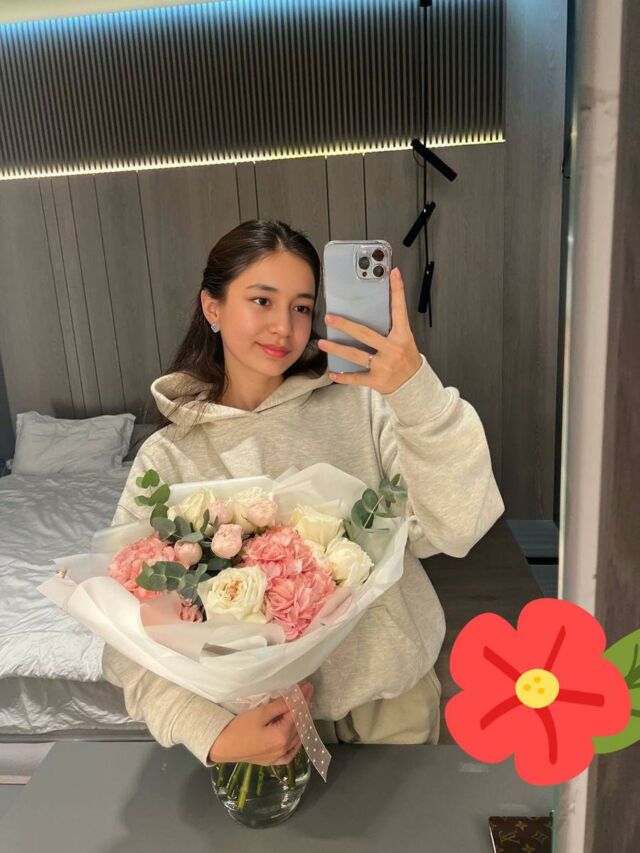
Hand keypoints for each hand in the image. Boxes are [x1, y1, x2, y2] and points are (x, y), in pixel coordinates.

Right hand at [208, 682, 313, 765]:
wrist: (222, 746)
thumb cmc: (240, 727)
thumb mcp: (261, 713)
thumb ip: (280, 705)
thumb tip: (297, 696)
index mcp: (282, 736)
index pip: (297, 714)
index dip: (303, 699)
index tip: (308, 686)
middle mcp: (284, 748)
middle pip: (299, 725)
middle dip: (304, 708)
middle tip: (308, 693)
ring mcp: (278, 757)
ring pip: (297, 738)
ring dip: (302, 722)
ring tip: (305, 708)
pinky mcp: (272, 761)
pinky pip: (290, 753)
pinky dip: (296, 743)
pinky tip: (298, 736)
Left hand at [317, 266, 422, 393]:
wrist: (414, 385)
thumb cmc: (406, 359)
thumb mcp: (405, 340)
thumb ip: (392, 326)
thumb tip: (374, 308)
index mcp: (402, 336)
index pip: (399, 310)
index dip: (398, 290)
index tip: (393, 273)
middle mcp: (393, 350)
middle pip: (365, 334)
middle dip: (345, 325)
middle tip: (329, 318)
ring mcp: (384, 366)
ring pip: (356, 355)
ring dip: (337, 348)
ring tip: (323, 343)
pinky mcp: (377, 380)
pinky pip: (356, 378)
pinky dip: (343, 377)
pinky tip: (332, 373)